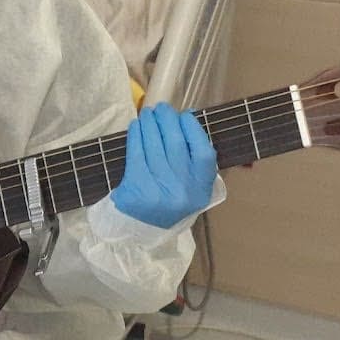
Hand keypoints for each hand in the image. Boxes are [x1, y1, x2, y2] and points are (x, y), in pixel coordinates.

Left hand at [110, 103, 217, 228]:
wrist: (142, 230)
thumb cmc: (170, 203)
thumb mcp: (192, 189)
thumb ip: (195, 162)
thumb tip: (186, 120)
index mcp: (201, 190)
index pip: (203, 153)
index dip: (194, 130)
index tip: (185, 115)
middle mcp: (182, 190)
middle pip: (175, 144)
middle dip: (167, 121)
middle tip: (161, 108)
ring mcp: (159, 189)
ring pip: (154, 145)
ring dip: (150, 124)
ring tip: (148, 113)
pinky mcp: (136, 187)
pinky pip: (136, 153)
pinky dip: (136, 136)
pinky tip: (136, 127)